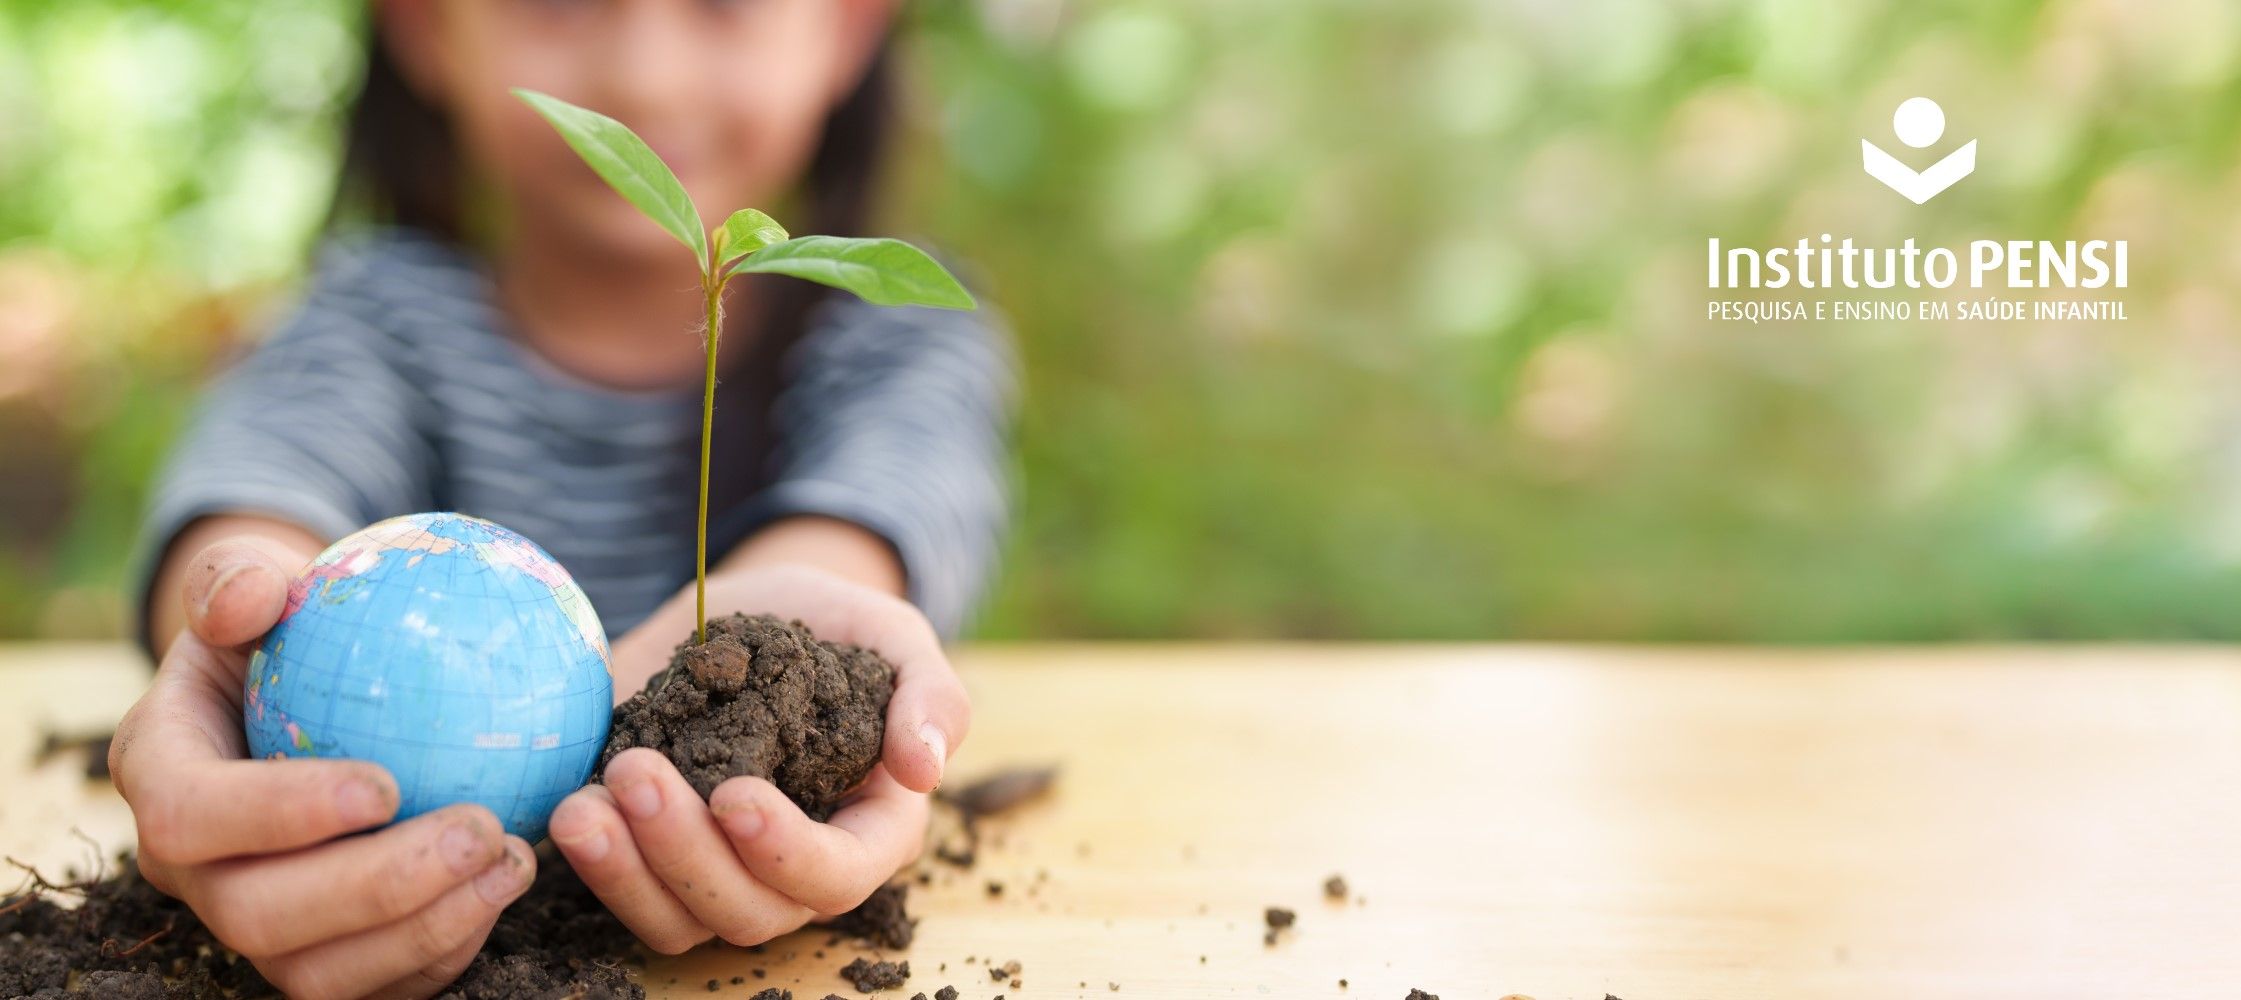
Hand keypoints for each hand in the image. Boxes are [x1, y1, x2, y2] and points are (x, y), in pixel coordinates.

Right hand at [111, 540, 536, 999]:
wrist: (310, 696)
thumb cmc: (287, 629)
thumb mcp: (255, 584)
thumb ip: (241, 579)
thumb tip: (255, 593)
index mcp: (162, 778)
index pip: (192, 817)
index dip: (279, 814)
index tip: (385, 784)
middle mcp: (197, 871)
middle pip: (259, 917)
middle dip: (375, 889)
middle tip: (480, 830)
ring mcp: (256, 926)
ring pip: (318, 973)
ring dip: (425, 929)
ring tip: (514, 861)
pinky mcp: (322, 957)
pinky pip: (379, 985)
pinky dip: (444, 953)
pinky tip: (508, 889)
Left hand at [549, 564, 969, 952]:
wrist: (746, 609)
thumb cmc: (831, 623)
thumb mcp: (890, 632)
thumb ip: (929, 692)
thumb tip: (925, 767)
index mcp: (868, 827)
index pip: (840, 874)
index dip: (787, 852)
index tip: (734, 794)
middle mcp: (793, 868)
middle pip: (751, 910)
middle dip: (688, 854)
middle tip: (637, 770)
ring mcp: (720, 870)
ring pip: (680, 921)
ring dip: (628, 871)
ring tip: (584, 807)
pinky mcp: (654, 857)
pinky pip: (627, 898)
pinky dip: (596, 867)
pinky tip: (570, 807)